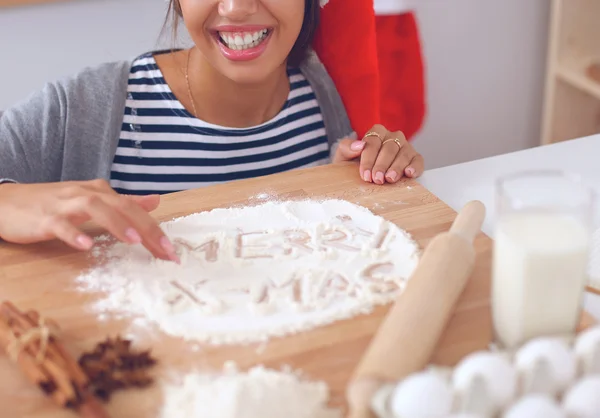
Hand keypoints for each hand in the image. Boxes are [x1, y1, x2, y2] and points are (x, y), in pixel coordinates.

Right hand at [0, 180, 178, 261]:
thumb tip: (155, 201)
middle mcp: (85, 194)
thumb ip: (124, 203)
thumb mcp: (92, 200)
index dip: (155, 228)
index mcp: (99, 192)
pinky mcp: (44, 218)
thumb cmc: (52, 204)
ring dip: (115, 223)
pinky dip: (73, 233)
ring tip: (133, 241)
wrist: (6, 202)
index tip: (171, 252)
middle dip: (146, 227)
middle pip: (121, 206)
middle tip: (165, 250)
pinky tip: (85, 246)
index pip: (134, 208)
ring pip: (94, 208)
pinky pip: (60, 224)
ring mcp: (64, 204)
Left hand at [333, 124, 423, 183]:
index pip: (373, 142)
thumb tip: (359, 145)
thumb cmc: (352, 165)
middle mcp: (393, 137)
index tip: (365, 175)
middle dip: (382, 165)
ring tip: (390, 179)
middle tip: (377, 179)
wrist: (362, 176)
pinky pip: (418, 160)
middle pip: (389, 148)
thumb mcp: (343, 157)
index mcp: (376, 132)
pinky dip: (415, 166)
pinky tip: (409, 174)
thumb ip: (346, 148)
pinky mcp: (415, 158)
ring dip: (397, 167)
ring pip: (404, 153)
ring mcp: (405, 147)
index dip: (369, 159)